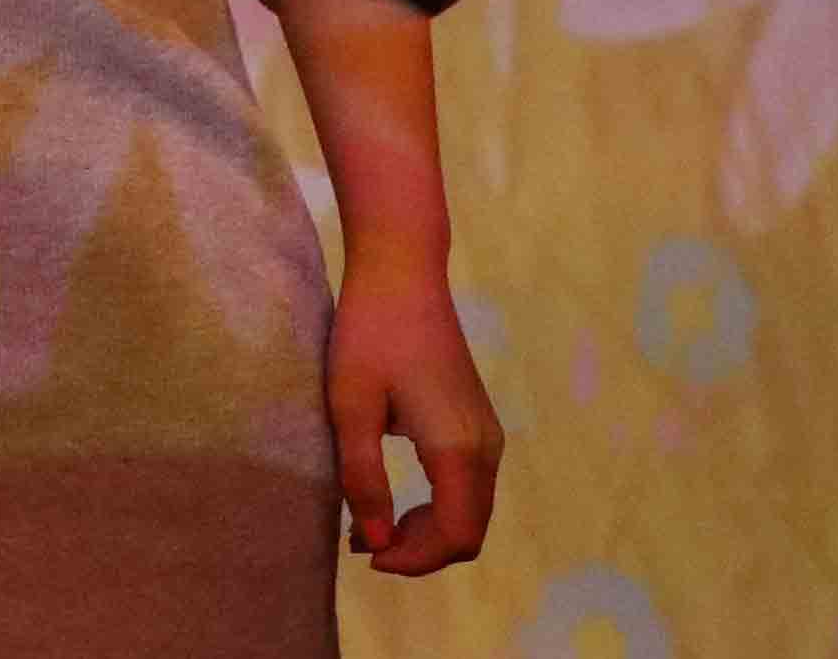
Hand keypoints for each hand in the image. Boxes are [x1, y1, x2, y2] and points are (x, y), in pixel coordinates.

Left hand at [328, 263, 500, 573]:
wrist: (402, 276)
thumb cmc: (368, 335)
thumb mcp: (350, 408)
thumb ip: (363, 479)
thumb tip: (374, 543)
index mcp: (457, 447)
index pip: (456, 536)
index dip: (415, 560)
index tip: (366, 555)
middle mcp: (485, 447)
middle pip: (470, 532)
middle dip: (418, 551)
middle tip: (360, 545)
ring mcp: (487, 436)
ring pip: (471, 513)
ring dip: (425, 532)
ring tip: (367, 527)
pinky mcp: (477, 425)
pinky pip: (467, 488)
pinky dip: (435, 507)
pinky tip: (388, 499)